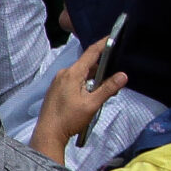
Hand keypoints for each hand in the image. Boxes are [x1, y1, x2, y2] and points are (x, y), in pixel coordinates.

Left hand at [31, 38, 127, 158]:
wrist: (48, 134)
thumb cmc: (68, 120)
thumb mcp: (91, 104)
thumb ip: (108, 88)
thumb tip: (123, 76)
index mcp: (72, 73)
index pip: (91, 52)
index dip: (104, 43)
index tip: (114, 36)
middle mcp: (64, 74)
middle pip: (87, 64)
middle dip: (102, 68)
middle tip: (115, 76)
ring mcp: (58, 82)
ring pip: (81, 74)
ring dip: (94, 79)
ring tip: (104, 90)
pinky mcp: (57, 90)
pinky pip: (74, 81)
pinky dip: (85, 84)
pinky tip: (91, 95)